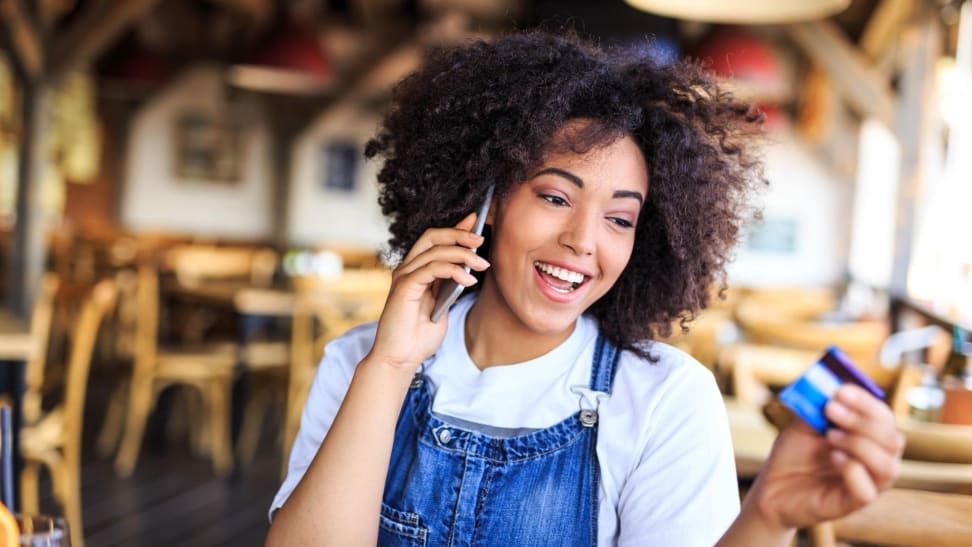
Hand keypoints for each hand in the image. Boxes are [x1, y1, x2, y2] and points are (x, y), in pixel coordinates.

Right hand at [367, 213, 489, 370]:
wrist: (401, 358)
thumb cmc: (419, 336)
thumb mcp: (443, 305)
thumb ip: (450, 285)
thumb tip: (469, 266)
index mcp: (416, 271)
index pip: (435, 240)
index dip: (455, 227)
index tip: (476, 220)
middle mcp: (408, 269)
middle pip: (433, 237)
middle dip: (459, 234)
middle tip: (481, 239)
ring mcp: (404, 277)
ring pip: (435, 251)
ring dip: (463, 254)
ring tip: (482, 265)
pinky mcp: (405, 287)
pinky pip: (431, 269)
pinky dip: (453, 271)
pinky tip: (468, 280)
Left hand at [748, 384, 904, 529]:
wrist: (772, 487)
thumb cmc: (793, 455)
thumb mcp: (803, 425)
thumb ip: (818, 407)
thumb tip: (830, 386)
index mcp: (868, 438)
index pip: (884, 418)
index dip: (866, 402)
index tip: (841, 390)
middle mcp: (874, 462)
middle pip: (894, 440)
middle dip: (862, 421)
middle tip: (831, 409)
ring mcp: (866, 484)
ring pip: (888, 467)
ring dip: (860, 444)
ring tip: (830, 435)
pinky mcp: (851, 504)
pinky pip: (867, 492)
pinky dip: (853, 470)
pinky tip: (833, 457)